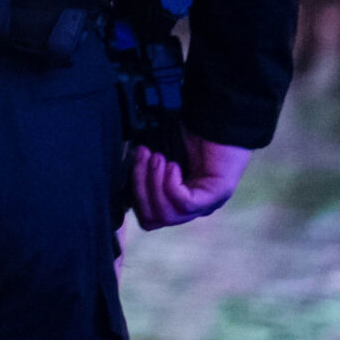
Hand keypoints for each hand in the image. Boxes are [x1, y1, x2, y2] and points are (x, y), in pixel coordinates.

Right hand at [131, 135, 250, 229]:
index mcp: (176, 201)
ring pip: (167, 215)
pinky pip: (184, 203)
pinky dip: (171, 184)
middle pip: (154, 219)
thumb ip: (143, 170)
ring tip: (157, 157)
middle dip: (140, 187)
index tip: (128, 167)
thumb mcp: (158, 155)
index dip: (133, 197)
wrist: (219, 119)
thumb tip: (121, 176)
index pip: (148, 218)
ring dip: (154, 183)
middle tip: (142, 156)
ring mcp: (205, 204)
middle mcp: (191, 208)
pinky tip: (173, 164)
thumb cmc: (188, 133)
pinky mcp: (216, 195)